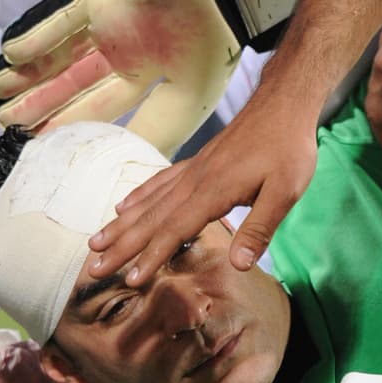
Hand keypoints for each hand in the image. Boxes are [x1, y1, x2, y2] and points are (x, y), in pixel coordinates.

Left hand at [0, 0, 241, 158]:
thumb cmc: (214, 49)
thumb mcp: (185, 102)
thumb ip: (152, 131)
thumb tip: (122, 170)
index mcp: (142, 77)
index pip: (96, 108)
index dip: (66, 125)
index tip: (35, 145)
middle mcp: (121, 53)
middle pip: (71, 84)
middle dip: (38, 103)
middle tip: (3, 123)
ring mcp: (109, 24)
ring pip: (60, 54)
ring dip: (28, 73)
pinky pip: (61, 22)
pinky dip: (36, 39)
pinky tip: (10, 56)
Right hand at [85, 87, 320, 284]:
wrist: (283, 104)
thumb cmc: (288, 149)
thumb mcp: (286, 192)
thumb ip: (260, 228)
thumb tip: (239, 265)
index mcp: (214, 192)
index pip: (174, 230)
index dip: (151, 256)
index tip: (129, 278)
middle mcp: (194, 182)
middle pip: (151, 219)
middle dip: (122, 245)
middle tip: (93, 267)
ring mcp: (192, 171)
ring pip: (148, 201)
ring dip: (121, 224)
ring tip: (95, 241)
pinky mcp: (196, 163)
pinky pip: (158, 182)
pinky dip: (138, 196)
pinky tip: (122, 206)